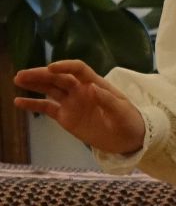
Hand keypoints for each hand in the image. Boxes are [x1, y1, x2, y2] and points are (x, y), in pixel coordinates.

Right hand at [12, 60, 147, 154]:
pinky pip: (47, 108)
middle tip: (22, 74)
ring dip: (34, 84)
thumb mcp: (122, 112)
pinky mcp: (65, 117)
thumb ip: (108, 101)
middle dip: (41, 74)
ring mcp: (72, 103)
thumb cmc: (129, 121)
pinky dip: (33, 104)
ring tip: (17, 79)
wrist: (129, 139)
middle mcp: (81, 90)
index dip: (65, 66)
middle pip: (58, 78)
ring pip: (50, 89)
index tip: (51, 68)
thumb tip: (92, 87)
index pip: (78, 70)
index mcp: (96, 84)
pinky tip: (18, 101)